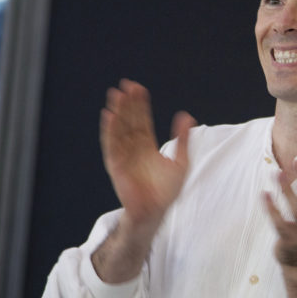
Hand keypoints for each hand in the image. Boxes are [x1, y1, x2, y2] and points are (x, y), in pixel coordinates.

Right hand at [100, 79, 194, 231]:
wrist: (156, 211)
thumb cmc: (167, 191)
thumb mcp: (181, 162)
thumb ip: (182, 139)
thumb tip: (187, 115)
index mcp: (147, 146)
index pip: (142, 120)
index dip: (140, 105)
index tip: (138, 88)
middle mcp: (133, 148)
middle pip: (129, 121)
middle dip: (128, 104)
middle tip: (127, 85)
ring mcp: (124, 155)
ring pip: (119, 129)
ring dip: (118, 112)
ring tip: (116, 95)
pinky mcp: (116, 165)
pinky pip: (112, 145)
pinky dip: (110, 130)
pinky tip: (109, 116)